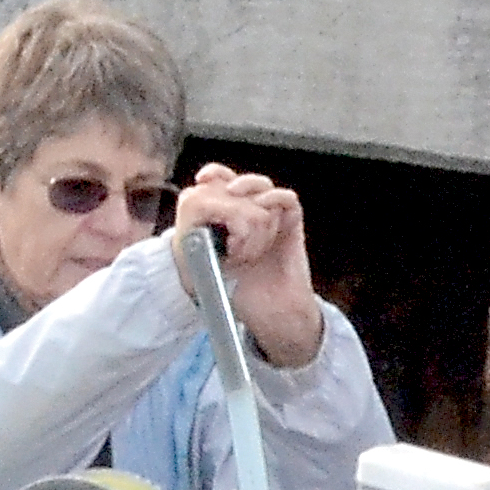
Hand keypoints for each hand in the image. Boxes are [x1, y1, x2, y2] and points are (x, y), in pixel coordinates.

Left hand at [171, 163, 323, 365]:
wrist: (270, 313)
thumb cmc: (236, 294)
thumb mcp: (205, 268)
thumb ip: (200, 245)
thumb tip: (198, 221)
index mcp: (222, 220)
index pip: (218, 182)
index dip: (214, 175)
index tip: (203, 180)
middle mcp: (245, 214)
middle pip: (239, 181)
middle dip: (232, 197)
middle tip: (228, 220)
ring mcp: (269, 216)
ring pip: (261, 186)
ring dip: (251, 201)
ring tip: (242, 227)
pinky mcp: (290, 222)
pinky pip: (286, 199)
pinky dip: (275, 202)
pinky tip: (266, 218)